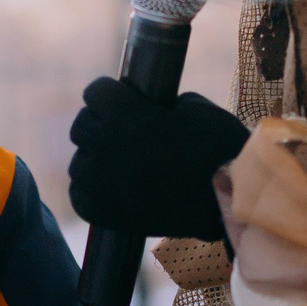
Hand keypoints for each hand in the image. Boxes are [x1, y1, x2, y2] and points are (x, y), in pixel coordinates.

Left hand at [68, 79, 248, 241]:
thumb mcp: (191, 107)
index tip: (122, 101)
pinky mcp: (104, 213)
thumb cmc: (217, 148)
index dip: (111, 95)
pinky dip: (93, 191)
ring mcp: (101, 182)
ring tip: (120, 165)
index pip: (95, 92)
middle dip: (101, 125)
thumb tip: (143, 109)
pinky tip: (112, 188)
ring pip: (79, 163)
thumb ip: (156, 104)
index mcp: (122, 114)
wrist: (227, 201)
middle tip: (123, 134)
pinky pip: (80, 195)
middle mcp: (104, 145)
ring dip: (95, 161)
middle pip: (82, 126)